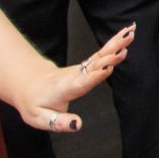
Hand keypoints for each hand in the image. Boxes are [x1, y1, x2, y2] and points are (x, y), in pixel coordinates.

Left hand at [14, 24, 133, 134]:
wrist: (28, 84)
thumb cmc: (34, 103)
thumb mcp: (39, 119)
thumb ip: (60, 122)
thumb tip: (79, 124)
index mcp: (64, 89)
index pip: (81, 82)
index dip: (94, 75)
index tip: (108, 67)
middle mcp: (74, 75)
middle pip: (93, 65)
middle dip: (109, 57)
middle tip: (124, 50)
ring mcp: (80, 68)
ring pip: (99, 55)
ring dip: (115, 44)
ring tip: (130, 34)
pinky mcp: (86, 65)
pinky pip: (101, 53)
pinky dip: (115, 42)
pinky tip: (127, 33)